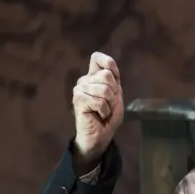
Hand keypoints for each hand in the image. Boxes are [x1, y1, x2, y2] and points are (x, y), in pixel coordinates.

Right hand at [71, 52, 124, 166]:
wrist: (101, 135)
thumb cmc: (108, 116)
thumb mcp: (116, 95)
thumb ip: (114, 80)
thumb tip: (109, 68)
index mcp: (94, 76)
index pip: (97, 58)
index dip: (108, 64)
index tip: (114, 81)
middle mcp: (85, 80)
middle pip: (106, 74)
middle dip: (114, 93)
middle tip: (108, 104)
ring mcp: (79, 89)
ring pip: (104, 89)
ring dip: (109, 104)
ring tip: (103, 111)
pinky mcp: (78, 99)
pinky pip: (99, 101)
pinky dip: (104, 110)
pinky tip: (99, 115)